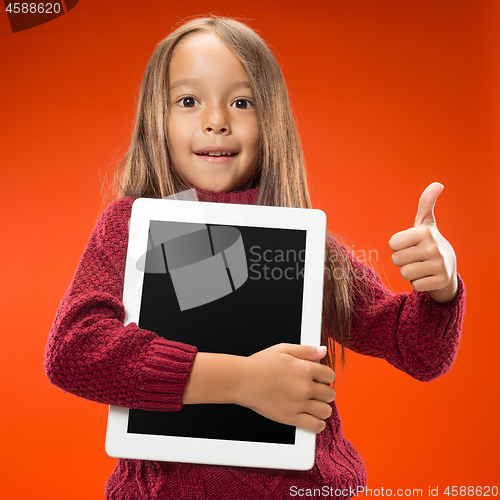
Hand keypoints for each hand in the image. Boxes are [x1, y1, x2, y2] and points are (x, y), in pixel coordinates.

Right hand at [237, 344, 335, 433]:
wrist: (243, 380)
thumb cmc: (260, 364)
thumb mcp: (283, 349)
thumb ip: (306, 350)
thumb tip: (323, 351)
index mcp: (305, 368)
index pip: (330, 376)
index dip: (326, 377)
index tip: (320, 379)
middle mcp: (305, 387)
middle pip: (330, 394)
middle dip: (325, 392)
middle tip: (316, 392)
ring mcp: (299, 403)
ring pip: (326, 411)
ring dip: (323, 408)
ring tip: (316, 405)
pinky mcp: (291, 417)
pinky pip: (315, 426)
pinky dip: (318, 424)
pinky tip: (314, 419)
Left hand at [388, 182, 457, 302]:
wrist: (447, 265)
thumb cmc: (427, 242)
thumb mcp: (425, 223)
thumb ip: (425, 204)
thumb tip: (437, 184)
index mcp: (424, 232)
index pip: (392, 244)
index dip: (398, 246)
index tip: (410, 244)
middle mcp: (433, 247)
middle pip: (396, 260)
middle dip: (402, 259)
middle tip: (415, 256)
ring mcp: (439, 265)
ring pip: (404, 273)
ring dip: (408, 271)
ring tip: (420, 265)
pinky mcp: (440, 281)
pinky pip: (415, 285)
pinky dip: (418, 282)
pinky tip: (427, 275)